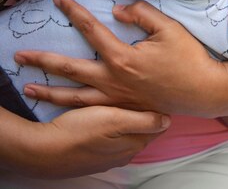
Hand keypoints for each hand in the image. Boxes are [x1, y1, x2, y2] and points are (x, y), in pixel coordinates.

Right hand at [5, 106, 168, 178]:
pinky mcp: (92, 155)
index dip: (158, 106)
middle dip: (143, 111)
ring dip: (125, 117)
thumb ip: (143, 121)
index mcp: (134, 143)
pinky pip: (109, 137)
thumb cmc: (79, 132)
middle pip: (142, 128)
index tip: (156, 90)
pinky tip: (102, 114)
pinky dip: (110, 126)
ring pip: (125, 132)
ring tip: (121, 98)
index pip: (157, 124)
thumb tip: (168, 120)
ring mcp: (108, 156)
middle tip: (141, 89)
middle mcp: (125, 153)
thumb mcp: (115, 121)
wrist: (41, 150)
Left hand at [15, 0, 225, 115]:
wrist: (203, 91)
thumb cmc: (188, 58)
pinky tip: (63, 107)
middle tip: (20, 56)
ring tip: (29, 88)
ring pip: (75, 96)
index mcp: (122, 57)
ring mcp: (117, 98)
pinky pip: (91, 110)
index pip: (91, 30)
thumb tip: (117, 10)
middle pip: (69, 68)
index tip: (58, 1)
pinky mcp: (124, 108)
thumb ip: (141, 14)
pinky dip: (72, 109)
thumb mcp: (169, 28)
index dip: (73, 13)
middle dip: (42, 60)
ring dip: (49, 92)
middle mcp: (113, 80)